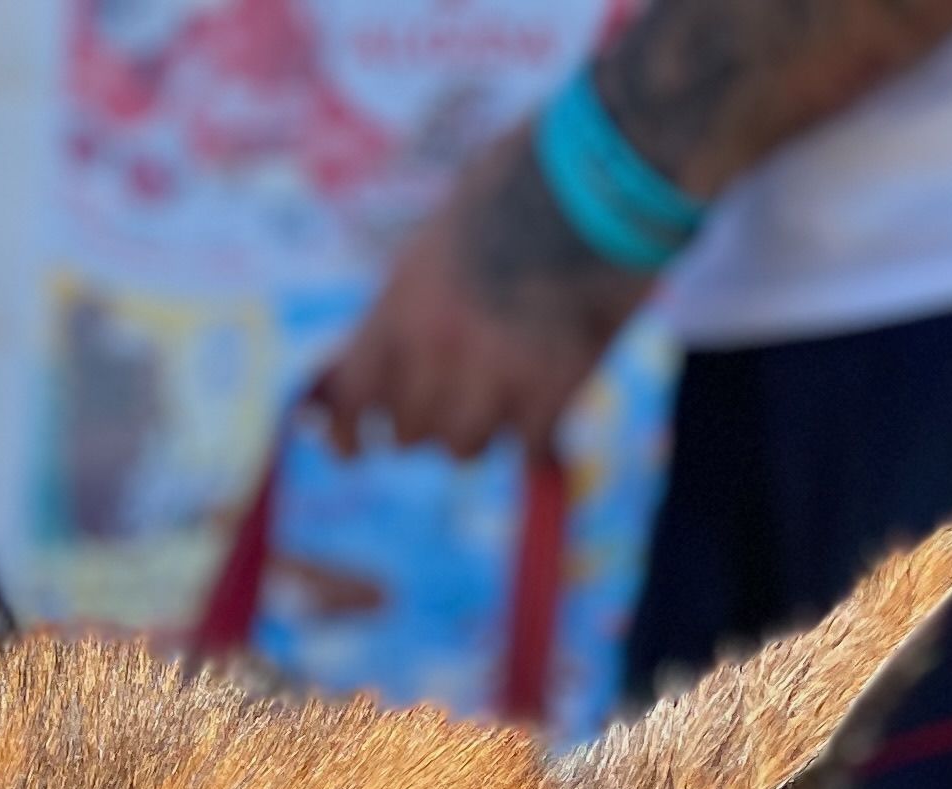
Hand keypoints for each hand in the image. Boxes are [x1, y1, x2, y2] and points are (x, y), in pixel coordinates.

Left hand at [311, 130, 649, 459]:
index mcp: (400, 303)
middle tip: (464, 394)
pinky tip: (553, 417)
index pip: (350, 397)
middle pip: (409, 433)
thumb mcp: (444, 232)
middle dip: (431, 420)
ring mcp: (492, 373)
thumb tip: (382, 354)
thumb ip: (410, 299)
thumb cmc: (528, 182)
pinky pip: (530, 446)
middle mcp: (434, 347)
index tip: (352, 449)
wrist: (606, 176)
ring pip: (464, 448)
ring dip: (484, 431)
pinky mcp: (553, 389)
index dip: (346, 429)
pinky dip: (541, 437)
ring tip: (513, 393)